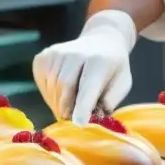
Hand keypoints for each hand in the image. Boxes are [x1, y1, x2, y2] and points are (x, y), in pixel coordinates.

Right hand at [32, 10, 136, 124]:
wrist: (102, 41)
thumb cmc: (113, 69)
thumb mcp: (122, 84)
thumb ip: (110, 101)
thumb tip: (93, 118)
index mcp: (100, 61)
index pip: (88, 85)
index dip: (83, 106)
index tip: (79, 123)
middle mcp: (76, 52)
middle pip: (64, 88)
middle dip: (67, 109)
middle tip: (73, 118)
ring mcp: (56, 52)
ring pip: (51, 88)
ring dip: (58, 104)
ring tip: (70, 104)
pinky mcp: (44, 56)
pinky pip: (42, 84)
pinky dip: (50, 95)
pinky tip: (61, 92)